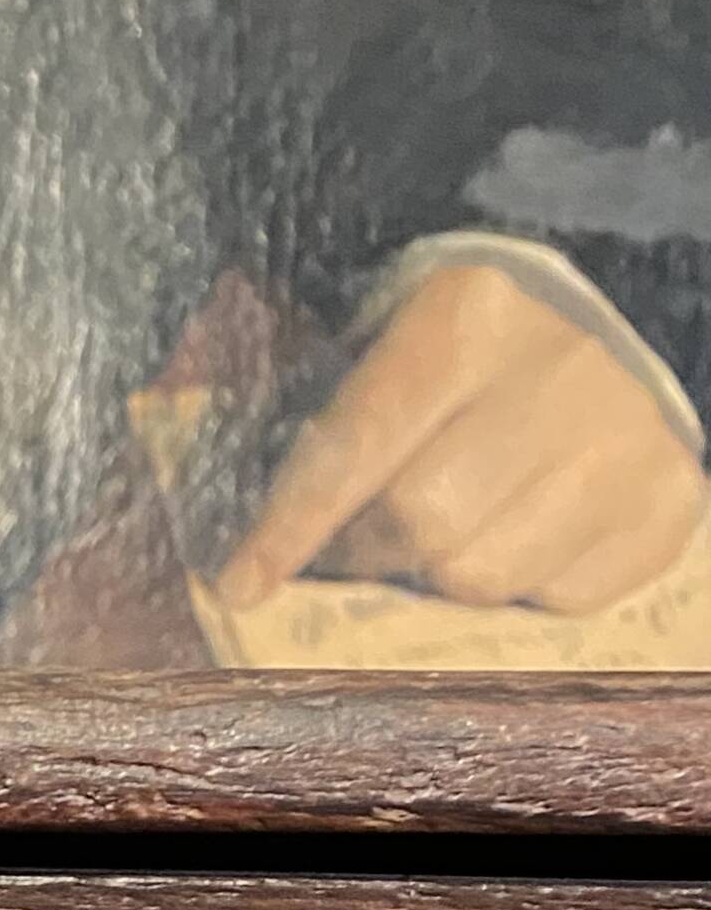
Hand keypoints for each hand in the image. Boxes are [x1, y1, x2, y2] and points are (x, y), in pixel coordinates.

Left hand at [218, 258, 709, 613]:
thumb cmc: (476, 344)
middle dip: (368, 554)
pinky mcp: (667, 501)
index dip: (291, 528)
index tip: (242, 585)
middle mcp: (558, 370)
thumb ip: (332, 426)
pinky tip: (526, 531)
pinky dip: (525, 587)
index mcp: (470, 318)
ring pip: (483, 577)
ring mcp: (624, 440)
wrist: (630, 311)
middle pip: (420, 524)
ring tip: (444, 536)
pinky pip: (560, 598)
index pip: (356, 448)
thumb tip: (259, 553)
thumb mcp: (396, 340)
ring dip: (441, 577)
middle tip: (357, 547)